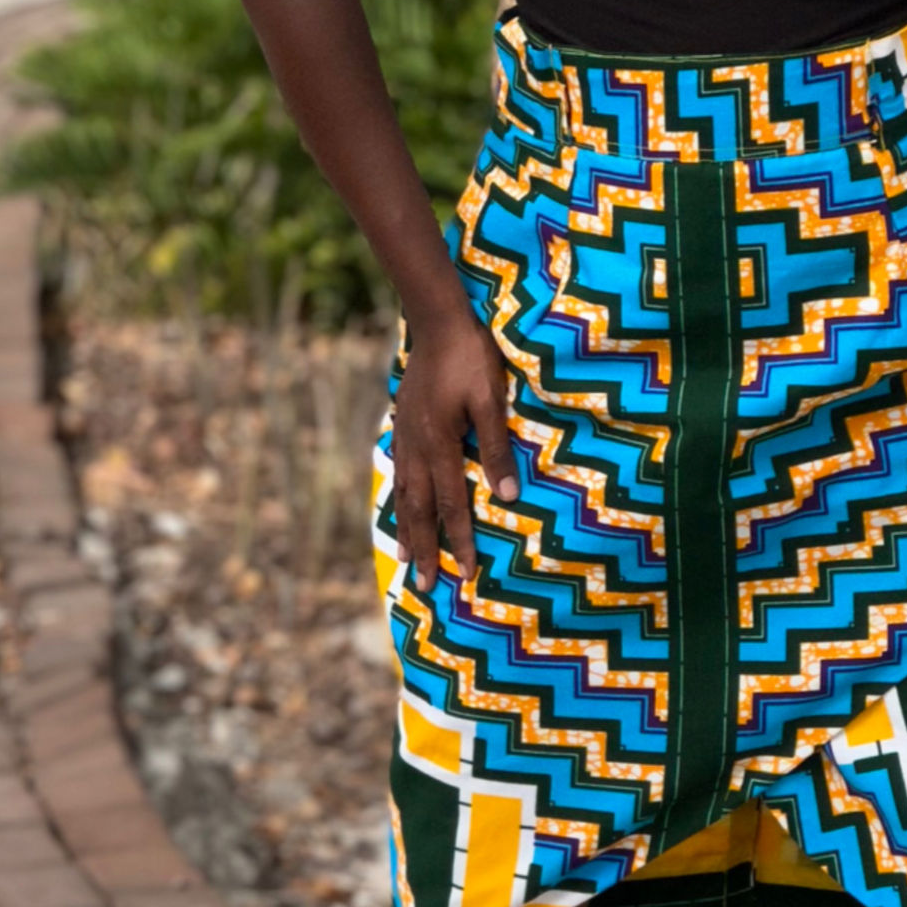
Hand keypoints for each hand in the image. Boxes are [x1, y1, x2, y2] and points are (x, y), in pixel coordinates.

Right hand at [390, 308, 516, 592]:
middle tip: (423, 586)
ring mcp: (404, 435)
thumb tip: (507, 496)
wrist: (437, 320)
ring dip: (406, 529)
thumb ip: (495, 448)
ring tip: (405, 558)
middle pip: (419, 509)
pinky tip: (400, 504)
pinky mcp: (402, 422)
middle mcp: (416, 447)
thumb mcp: (491, 399)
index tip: (464, 575)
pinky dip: (400, 497)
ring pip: (404, 493)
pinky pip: (398, 471)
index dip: (459, 541)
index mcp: (439, 444)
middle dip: (424, 550)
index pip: (451, 505)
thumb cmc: (471, 357)